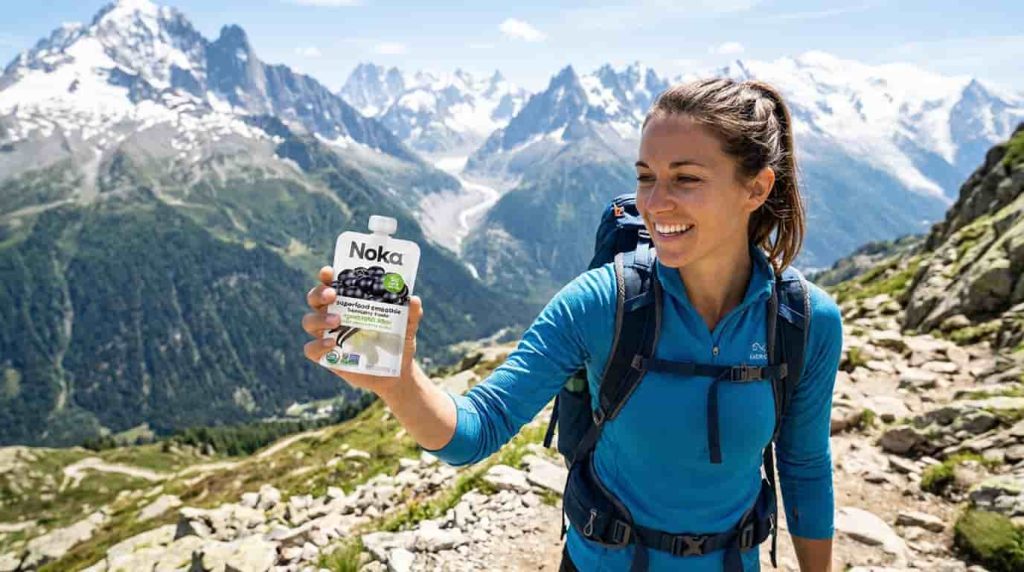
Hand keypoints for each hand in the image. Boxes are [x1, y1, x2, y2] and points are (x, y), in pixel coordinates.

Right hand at [302, 266, 423, 395]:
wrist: (396, 374)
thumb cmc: (398, 343)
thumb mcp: (407, 328)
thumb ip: (411, 314)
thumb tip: (413, 299)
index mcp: (350, 303)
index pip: (332, 284)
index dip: (326, 276)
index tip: (329, 272)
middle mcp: (334, 315)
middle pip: (315, 299)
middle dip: (319, 293)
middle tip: (332, 295)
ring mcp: (328, 336)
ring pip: (309, 321)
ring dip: (319, 318)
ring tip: (337, 321)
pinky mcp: (326, 357)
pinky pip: (311, 349)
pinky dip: (317, 345)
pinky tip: (331, 345)